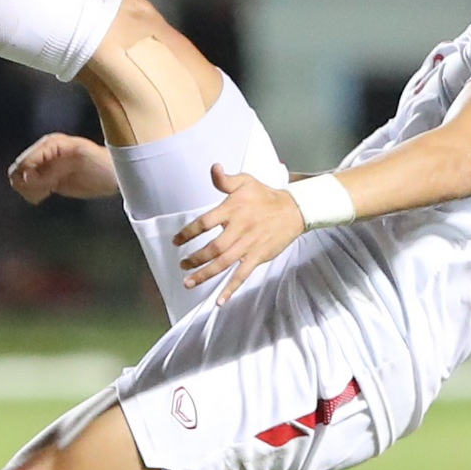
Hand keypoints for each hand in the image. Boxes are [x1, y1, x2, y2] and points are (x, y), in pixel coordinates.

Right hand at [7, 133, 118, 202]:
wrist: (115, 176)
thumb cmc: (101, 164)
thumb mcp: (79, 161)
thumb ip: (52, 168)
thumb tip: (28, 175)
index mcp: (49, 144)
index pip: (25, 161)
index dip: (30, 176)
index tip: (46, 185)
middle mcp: (43, 153)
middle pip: (18, 171)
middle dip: (29, 184)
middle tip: (47, 189)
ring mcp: (44, 167)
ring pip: (20, 181)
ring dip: (30, 190)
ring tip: (48, 191)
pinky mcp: (47, 180)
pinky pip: (29, 189)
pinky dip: (34, 194)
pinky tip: (47, 194)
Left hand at [174, 165, 304, 302]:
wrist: (294, 210)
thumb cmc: (266, 196)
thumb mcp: (245, 181)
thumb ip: (225, 180)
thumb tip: (214, 169)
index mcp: (233, 210)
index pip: (204, 223)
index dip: (188, 233)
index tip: (176, 241)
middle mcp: (239, 229)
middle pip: (213, 248)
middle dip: (195, 259)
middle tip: (183, 265)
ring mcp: (249, 245)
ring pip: (224, 263)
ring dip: (205, 274)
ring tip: (189, 282)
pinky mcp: (258, 256)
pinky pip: (242, 275)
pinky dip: (230, 288)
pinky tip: (220, 300)